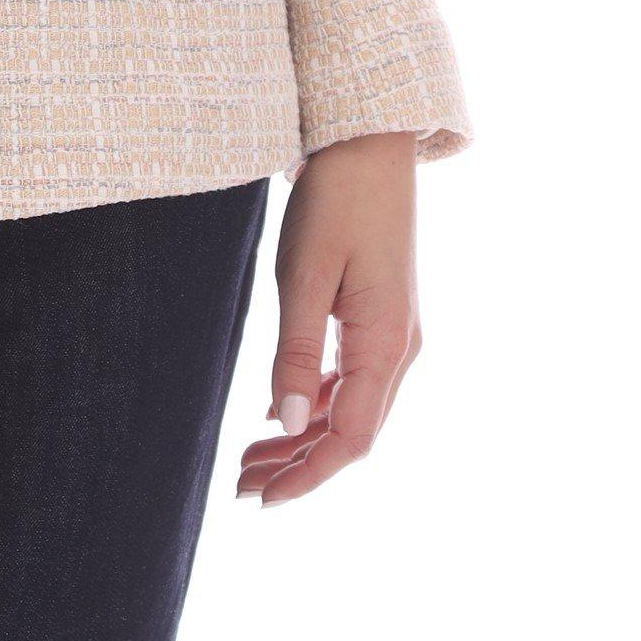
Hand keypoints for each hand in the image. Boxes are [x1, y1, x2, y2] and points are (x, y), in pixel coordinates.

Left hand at [235, 129, 420, 507]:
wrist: (367, 141)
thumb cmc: (335, 199)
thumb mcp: (304, 274)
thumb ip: (296, 352)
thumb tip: (290, 425)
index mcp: (386, 344)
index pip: (351, 438)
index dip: (307, 476)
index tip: (262, 500)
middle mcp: (398, 347)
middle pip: (351, 431)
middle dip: (299, 465)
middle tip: (242, 487)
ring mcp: (393, 331)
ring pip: (350, 406)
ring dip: (304, 436)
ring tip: (252, 459)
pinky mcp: (379, 314)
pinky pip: (350, 376)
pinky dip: (315, 400)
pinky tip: (280, 412)